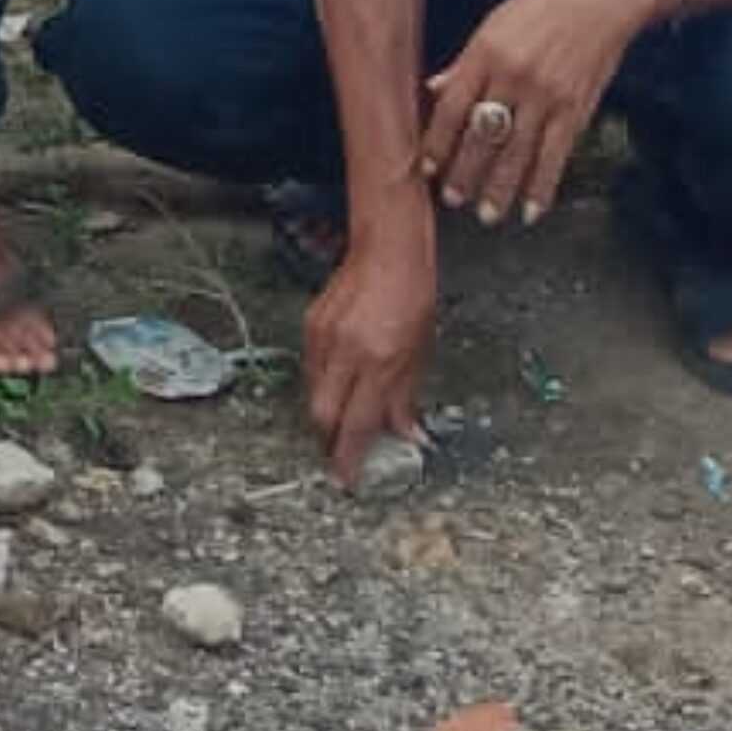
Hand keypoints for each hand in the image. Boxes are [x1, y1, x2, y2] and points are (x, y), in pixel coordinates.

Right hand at [300, 207, 436, 485]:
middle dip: (330, 442)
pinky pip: (311, 367)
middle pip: (323, 415)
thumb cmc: (414, 298)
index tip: (350, 479)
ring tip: (343, 421)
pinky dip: (322, 384)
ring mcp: (323, 335)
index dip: (351, 458)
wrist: (388, 251)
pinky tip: (339, 384)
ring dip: (327, 413)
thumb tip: (406, 437)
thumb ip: (406, 398)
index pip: (358, 424)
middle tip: (342, 456)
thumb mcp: (421, 354)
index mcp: (378, 361)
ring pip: (313, 392)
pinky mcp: (311, 323)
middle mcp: (346, 351)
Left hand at [418, 0, 663, 224]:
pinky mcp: (578, 109)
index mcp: (486, 50)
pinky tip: (531, 211)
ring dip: (499, 189)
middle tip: (451, 200)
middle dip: (464, 172)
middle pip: (483, 135)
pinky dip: (542, 186)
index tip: (426, 167)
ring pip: (517, 153)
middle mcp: (514, 76)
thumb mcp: (495, 20)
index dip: (437, 140)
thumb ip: (466, 61)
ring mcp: (548, 96)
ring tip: (485, 215)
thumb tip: (434, 88)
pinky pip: (556, 156)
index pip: (453, 106)